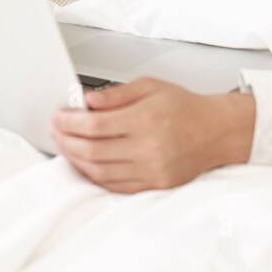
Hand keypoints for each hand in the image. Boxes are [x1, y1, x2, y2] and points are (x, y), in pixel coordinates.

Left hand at [50, 78, 255, 193]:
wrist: (216, 131)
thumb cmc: (184, 107)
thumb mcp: (151, 86)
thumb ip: (116, 94)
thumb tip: (88, 100)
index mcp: (146, 120)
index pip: (95, 125)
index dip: (70, 122)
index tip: (59, 117)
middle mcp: (149, 148)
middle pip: (93, 150)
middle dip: (67, 141)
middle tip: (56, 131)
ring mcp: (152, 170)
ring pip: (100, 172)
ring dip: (77, 160)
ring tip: (66, 146)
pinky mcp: (155, 185)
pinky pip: (116, 186)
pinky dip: (95, 176)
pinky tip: (86, 164)